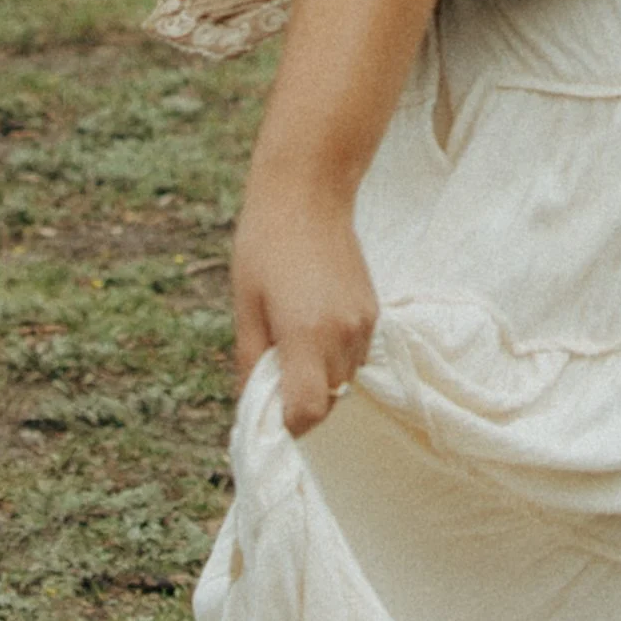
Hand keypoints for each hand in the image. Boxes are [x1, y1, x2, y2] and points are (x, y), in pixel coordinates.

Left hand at [231, 174, 378, 435]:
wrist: (308, 198)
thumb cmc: (263, 249)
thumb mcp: (245, 308)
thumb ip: (252, 362)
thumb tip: (254, 402)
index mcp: (306, 337)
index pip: (309, 412)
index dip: (290, 423)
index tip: (273, 413)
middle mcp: (344, 336)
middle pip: (328, 398)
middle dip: (302, 394)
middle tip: (275, 366)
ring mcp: (365, 326)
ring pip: (344, 378)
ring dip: (320, 373)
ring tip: (294, 335)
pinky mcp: (375, 315)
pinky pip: (355, 354)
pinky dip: (334, 353)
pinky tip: (314, 319)